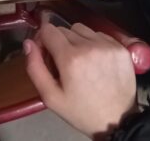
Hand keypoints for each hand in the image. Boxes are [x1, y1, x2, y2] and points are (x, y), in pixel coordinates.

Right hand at [24, 21, 137, 136]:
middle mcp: (89, 46)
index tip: (46, 53)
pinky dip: (93, 43)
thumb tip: (29, 43)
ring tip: (80, 61)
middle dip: (59, 43)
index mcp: (70, 58)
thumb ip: (35, 68)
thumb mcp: (51, 97)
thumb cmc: (82, 111)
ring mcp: (107, 45)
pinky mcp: (120, 48)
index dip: (42, 40)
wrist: (118, 121)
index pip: (48, 30)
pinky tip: (95, 61)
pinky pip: (99, 35)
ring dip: (76, 40)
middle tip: (63, 64)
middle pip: (64, 29)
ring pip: (81, 29)